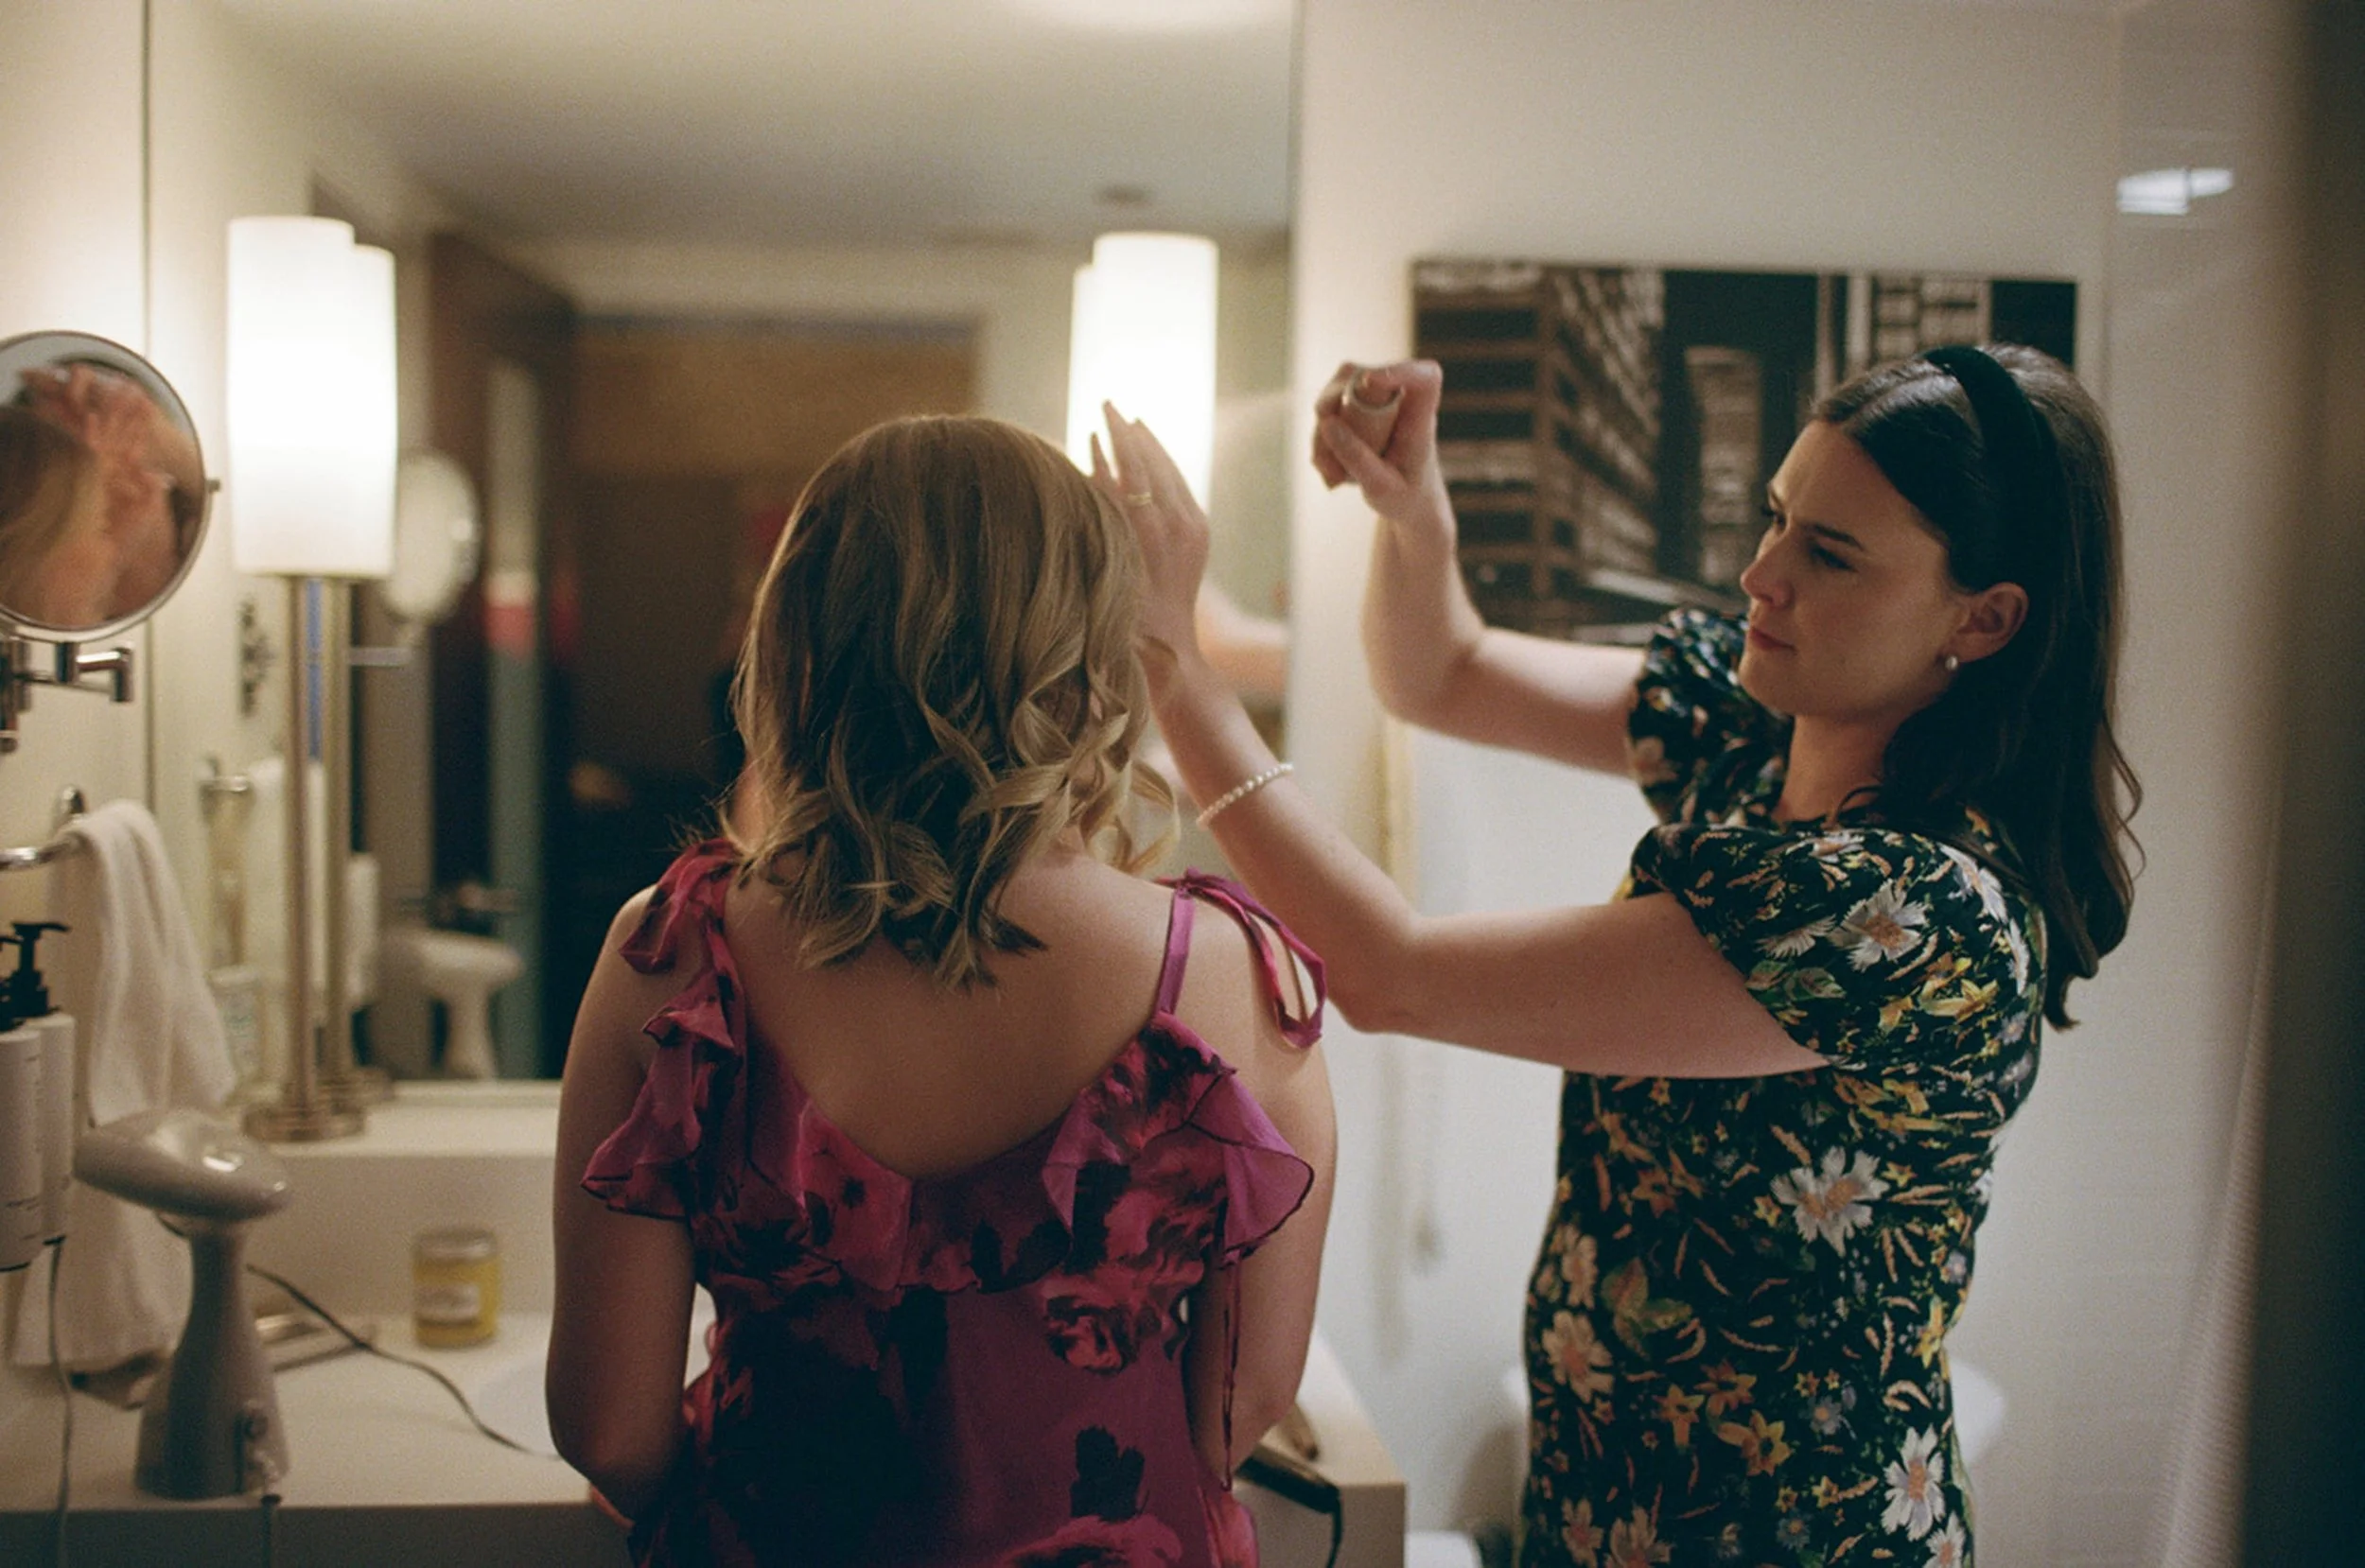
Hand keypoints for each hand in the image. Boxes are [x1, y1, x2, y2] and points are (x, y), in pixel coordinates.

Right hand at [1089, 403, 1207, 670]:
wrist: (1169, 647)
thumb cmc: (1124, 613)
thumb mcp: (1105, 559)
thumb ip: (1101, 508)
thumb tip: (1094, 459)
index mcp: (1148, 529)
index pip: (1130, 466)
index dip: (1115, 436)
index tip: (1100, 412)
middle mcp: (1176, 522)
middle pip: (1152, 462)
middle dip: (1130, 432)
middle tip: (1111, 404)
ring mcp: (1194, 527)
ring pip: (1170, 471)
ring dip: (1150, 445)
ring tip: (1131, 422)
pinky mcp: (1202, 533)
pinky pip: (1181, 489)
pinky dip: (1164, 468)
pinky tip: (1150, 455)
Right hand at [1310, 359, 1452, 535]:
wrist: (1407, 501)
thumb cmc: (1405, 495)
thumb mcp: (1382, 488)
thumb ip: (1357, 459)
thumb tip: (1327, 423)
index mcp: (1421, 418)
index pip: (1425, 378)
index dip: (1399, 371)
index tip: (1369, 383)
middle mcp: (1399, 400)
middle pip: (1361, 375)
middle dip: (1332, 405)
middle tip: (1325, 451)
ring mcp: (1375, 401)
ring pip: (1336, 392)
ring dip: (1322, 433)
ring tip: (1331, 475)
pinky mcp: (1356, 407)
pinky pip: (1327, 411)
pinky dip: (1321, 442)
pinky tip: (1332, 473)